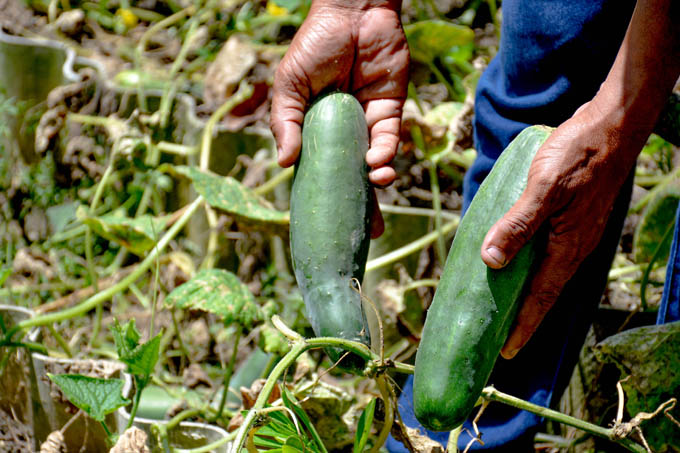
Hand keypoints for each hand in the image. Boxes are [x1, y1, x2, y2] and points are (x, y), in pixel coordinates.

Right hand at [270, 0, 408, 237]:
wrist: (354, 12)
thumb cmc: (315, 44)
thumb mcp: (289, 84)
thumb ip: (285, 121)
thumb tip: (284, 163)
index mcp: (314, 130)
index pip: (319, 171)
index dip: (323, 197)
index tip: (324, 225)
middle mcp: (343, 133)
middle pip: (351, 177)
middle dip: (361, 207)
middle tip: (367, 236)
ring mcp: (367, 124)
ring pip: (374, 166)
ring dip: (376, 183)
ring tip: (374, 188)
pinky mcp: (391, 112)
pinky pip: (389, 141)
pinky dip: (385, 156)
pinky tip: (378, 165)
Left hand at [480, 100, 642, 358]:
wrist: (610, 127)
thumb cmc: (578, 155)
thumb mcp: (544, 187)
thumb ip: (518, 224)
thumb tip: (491, 261)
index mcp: (567, 247)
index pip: (541, 297)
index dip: (522, 326)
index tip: (505, 352)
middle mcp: (572, 248)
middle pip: (543, 293)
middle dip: (522, 318)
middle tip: (497, 338)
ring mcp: (573, 234)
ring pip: (545, 274)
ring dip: (525, 294)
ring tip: (501, 307)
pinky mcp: (570, 219)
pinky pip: (547, 254)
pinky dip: (528, 266)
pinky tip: (513, 262)